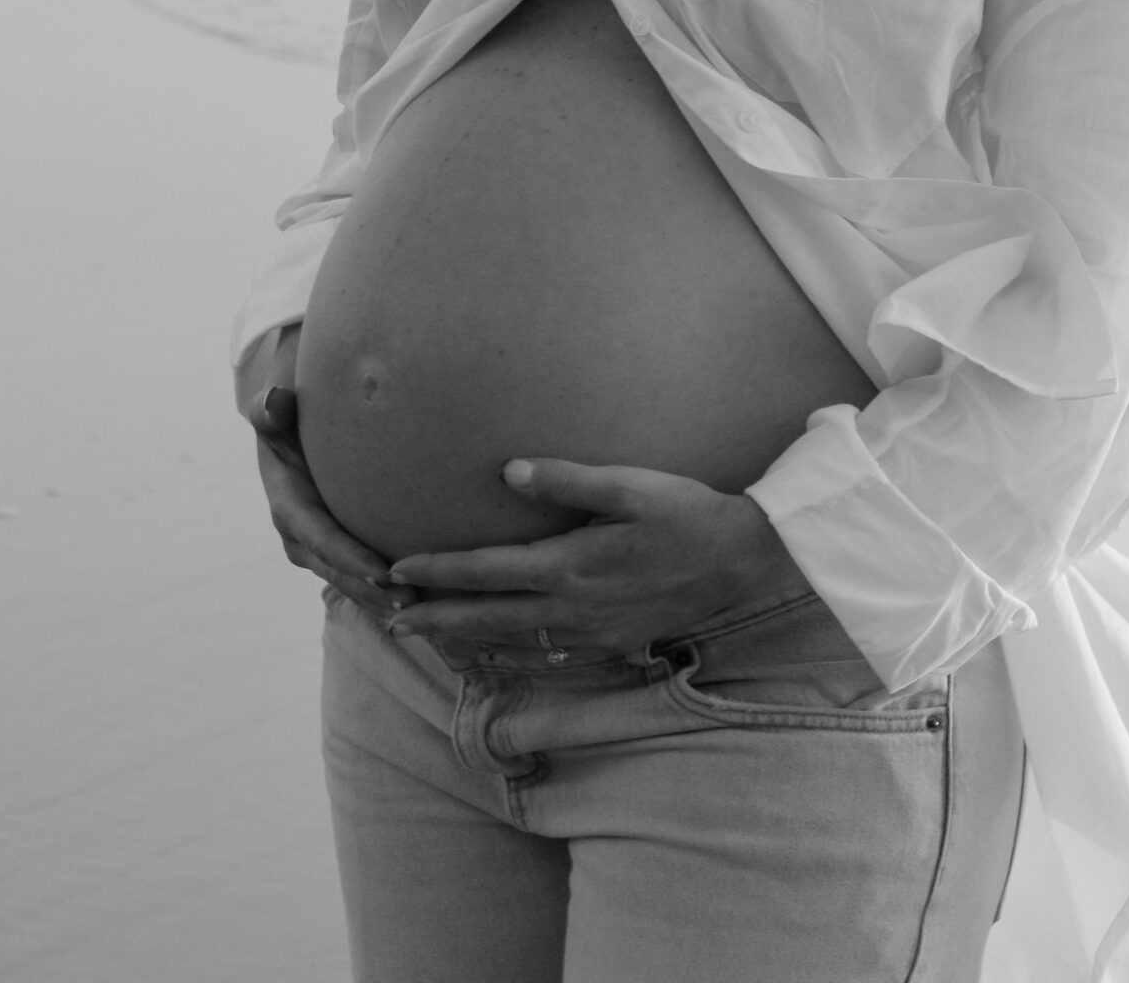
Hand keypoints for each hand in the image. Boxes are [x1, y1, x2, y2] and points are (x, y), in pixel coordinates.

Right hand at [246, 359, 410, 624]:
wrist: (287, 427)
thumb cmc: (289, 413)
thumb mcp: (277, 408)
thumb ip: (272, 408)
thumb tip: (275, 402)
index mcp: (287, 503)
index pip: (319, 536)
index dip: (347, 557)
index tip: (380, 571)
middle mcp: (298, 534)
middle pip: (336, 569)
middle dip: (369, 588)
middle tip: (410, 600)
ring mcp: (314, 545)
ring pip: (346, 580)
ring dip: (378, 597)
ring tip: (418, 606)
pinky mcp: (331, 547)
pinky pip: (354, 574)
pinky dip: (380, 590)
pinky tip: (417, 599)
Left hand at [383, 458, 810, 656]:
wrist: (738, 561)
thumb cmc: (684, 512)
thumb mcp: (629, 484)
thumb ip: (566, 479)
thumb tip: (507, 472)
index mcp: (569, 565)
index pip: (486, 571)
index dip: (438, 573)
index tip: (397, 571)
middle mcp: (572, 609)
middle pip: (487, 619)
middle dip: (435, 620)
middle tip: (390, 621)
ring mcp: (590, 635)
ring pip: (512, 644)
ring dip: (465, 640)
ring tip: (429, 637)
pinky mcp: (609, 646)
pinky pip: (545, 657)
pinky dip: (509, 654)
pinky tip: (496, 651)